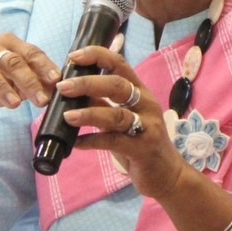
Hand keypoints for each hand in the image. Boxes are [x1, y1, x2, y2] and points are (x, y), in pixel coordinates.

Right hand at [0, 35, 60, 123]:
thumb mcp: (18, 82)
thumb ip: (37, 82)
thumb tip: (59, 89)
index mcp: (10, 44)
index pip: (31, 52)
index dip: (44, 66)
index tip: (57, 80)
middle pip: (12, 62)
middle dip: (29, 81)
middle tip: (42, 100)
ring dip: (2, 87)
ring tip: (15, 105)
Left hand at [55, 45, 187, 200]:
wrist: (168, 174)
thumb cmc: (142, 143)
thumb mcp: (124, 118)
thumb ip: (103, 103)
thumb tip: (74, 89)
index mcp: (140, 92)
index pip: (120, 64)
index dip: (97, 56)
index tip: (74, 56)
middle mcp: (146, 105)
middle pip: (117, 86)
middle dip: (88, 83)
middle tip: (63, 87)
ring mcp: (147, 127)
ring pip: (116, 115)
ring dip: (89, 114)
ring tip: (67, 116)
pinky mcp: (142, 149)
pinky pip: (114, 142)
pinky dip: (92, 141)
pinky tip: (76, 143)